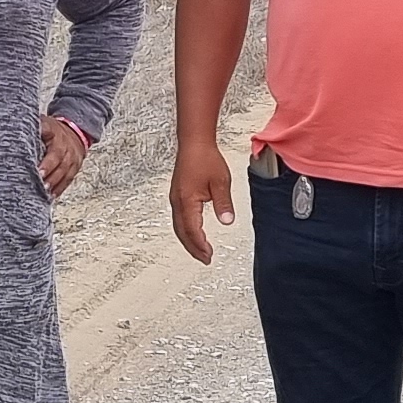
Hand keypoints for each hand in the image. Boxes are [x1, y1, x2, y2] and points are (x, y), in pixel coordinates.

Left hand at [36, 116, 93, 200]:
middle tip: (40, 180)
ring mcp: (72, 158)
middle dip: (49, 172)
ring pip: (64, 171)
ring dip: (54, 182)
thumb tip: (13, 132)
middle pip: (58, 160)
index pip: (50, 142)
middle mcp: (65, 146)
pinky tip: (51, 195)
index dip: (46, 157)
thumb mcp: (43, 123)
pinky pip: (68, 179)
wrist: (75, 132)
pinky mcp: (75, 167)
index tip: (38, 168)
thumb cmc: (53, 130)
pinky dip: (60, 188)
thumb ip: (33, 128)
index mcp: (54, 133)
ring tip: (44, 191)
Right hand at [168, 139, 233, 264]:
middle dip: (193, 248)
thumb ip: (223, 204)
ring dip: (189, 240)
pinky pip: (179, 219)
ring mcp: (175, 199)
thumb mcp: (220, 182)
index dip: (200, 245)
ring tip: (200, 250)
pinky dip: (186, 230)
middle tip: (205, 259)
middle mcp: (177, 202)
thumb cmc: (205, 158)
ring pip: (178, 227)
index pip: (192, 230)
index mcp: (187, 201)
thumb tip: (227, 222)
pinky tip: (193, 232)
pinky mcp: (177, 195)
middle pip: (182, 233)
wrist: (194, 143)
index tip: (209, 255)